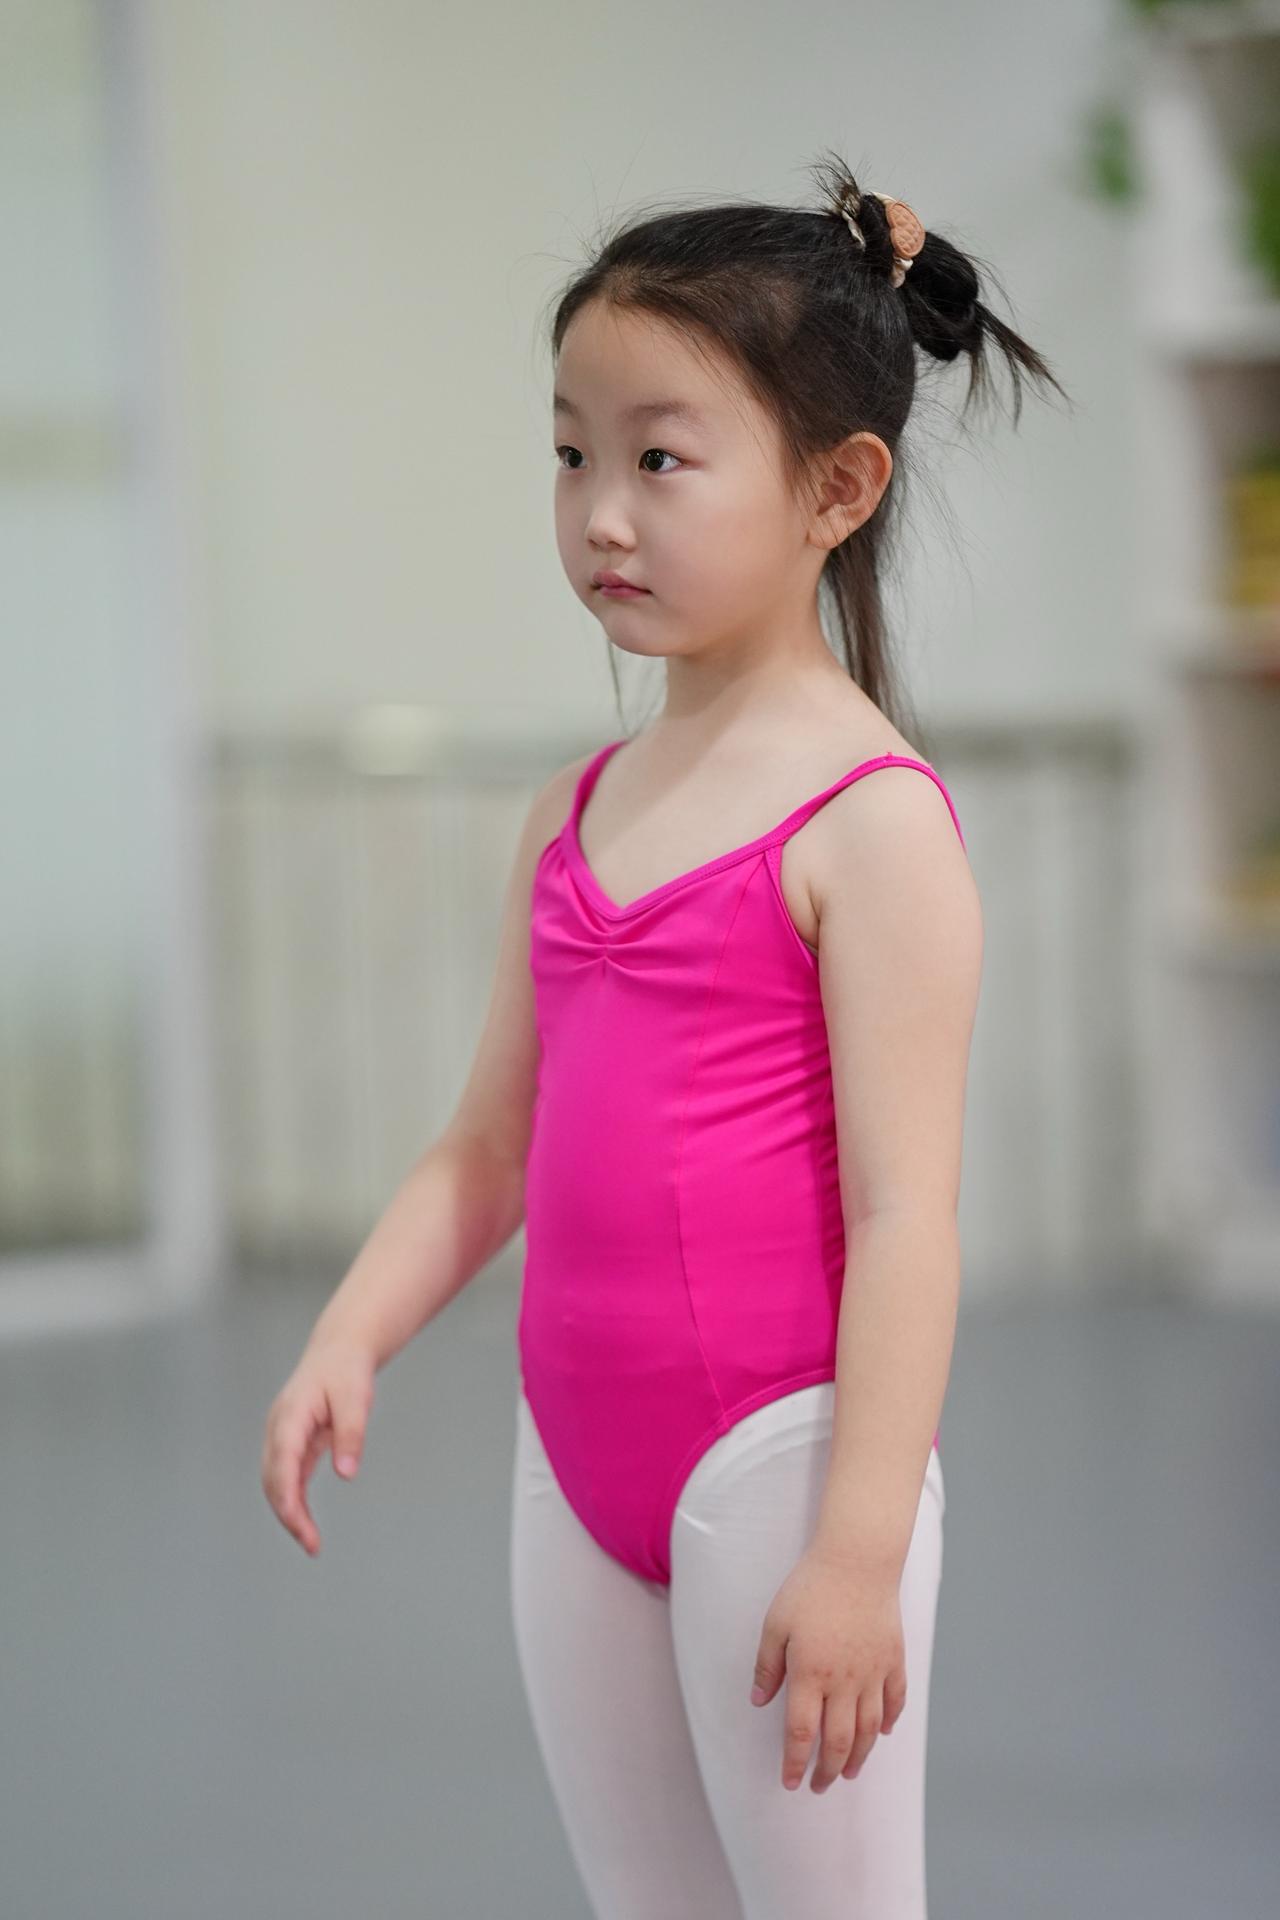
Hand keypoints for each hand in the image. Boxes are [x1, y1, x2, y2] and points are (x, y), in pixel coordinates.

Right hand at [260, 1338, 377, 1554]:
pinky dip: (294, 1500)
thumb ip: (351, 1434)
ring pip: (276, 1482)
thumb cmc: (347, 1370)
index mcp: (290, 1415)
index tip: (300, 1527)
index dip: (288, 1499)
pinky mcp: (292, 1443)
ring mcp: (282, 1436)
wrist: (339, 1350)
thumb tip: (346, 1473)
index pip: (282, 1465)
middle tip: (312, 1545)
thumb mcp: (356, 1398)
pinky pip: (288, 1477)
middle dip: (288, 1514)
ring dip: (289, 1512)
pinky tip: (306, 1522)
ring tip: (311, 1542)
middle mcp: (279, 1428)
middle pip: (273, 1479)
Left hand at [749, 1544, 906, 1792]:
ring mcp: (874, 1672)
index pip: (801, 1733)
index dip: (794, 1762)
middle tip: (819, 1787)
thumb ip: (767, 1666)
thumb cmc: (811, 1587)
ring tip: (849, 1773)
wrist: (858, 1559)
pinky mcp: (894, 1659)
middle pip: (838, 1741)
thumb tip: (758, 1702)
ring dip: (858, 1757)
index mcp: (810, 1674)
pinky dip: (890, 1722)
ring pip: (869, 1730)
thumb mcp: (776, 1623)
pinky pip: (895, 1700)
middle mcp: (844, 1682)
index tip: (790, 1782)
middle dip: (827, 1771)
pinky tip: (883, 1733)